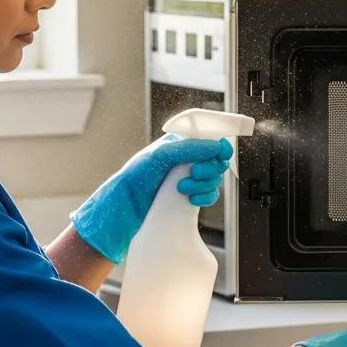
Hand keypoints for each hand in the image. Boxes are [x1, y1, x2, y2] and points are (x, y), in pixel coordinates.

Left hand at [70, 134, 232, 264]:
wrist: (125, 206)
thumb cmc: (136, 176)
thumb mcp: (161, 155)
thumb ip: (190, 148)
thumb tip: (217, 146)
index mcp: (182, 144)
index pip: (210, 139)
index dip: (219, 146)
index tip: (221, 153)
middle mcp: (188, 160)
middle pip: (217, 160)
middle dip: (209, 168)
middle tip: (194, 172)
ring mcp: (190, 179)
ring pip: (215, 179)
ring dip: (203, 184)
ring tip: (182, 188)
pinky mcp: (190, 197)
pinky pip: (210, 196)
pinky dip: (205, 198)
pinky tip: (191, 200)